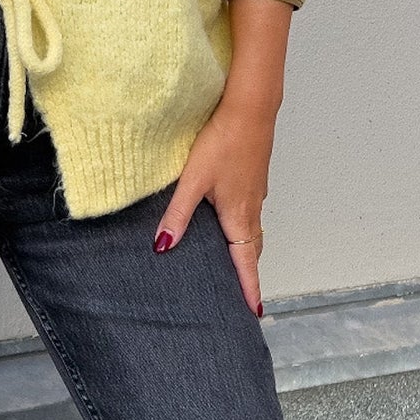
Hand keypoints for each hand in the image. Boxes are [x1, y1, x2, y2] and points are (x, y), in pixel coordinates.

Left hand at [153, 94, 273, 315]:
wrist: (251, 108)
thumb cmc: (224, 141)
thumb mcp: (194, 181)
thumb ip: (178, 215)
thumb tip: (163, 247)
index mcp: (238, 216)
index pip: (245, 263)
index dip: (249, 288)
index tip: (253, 311)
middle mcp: (252, 209)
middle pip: (252, 251)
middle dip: (248, 275)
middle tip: (244, 296)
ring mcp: (256, 194)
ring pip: (252, 232)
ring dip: (247, 253)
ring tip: (237, 268)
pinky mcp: (254, 179)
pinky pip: (251, 215)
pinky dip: (245, 231)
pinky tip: (231, 224)